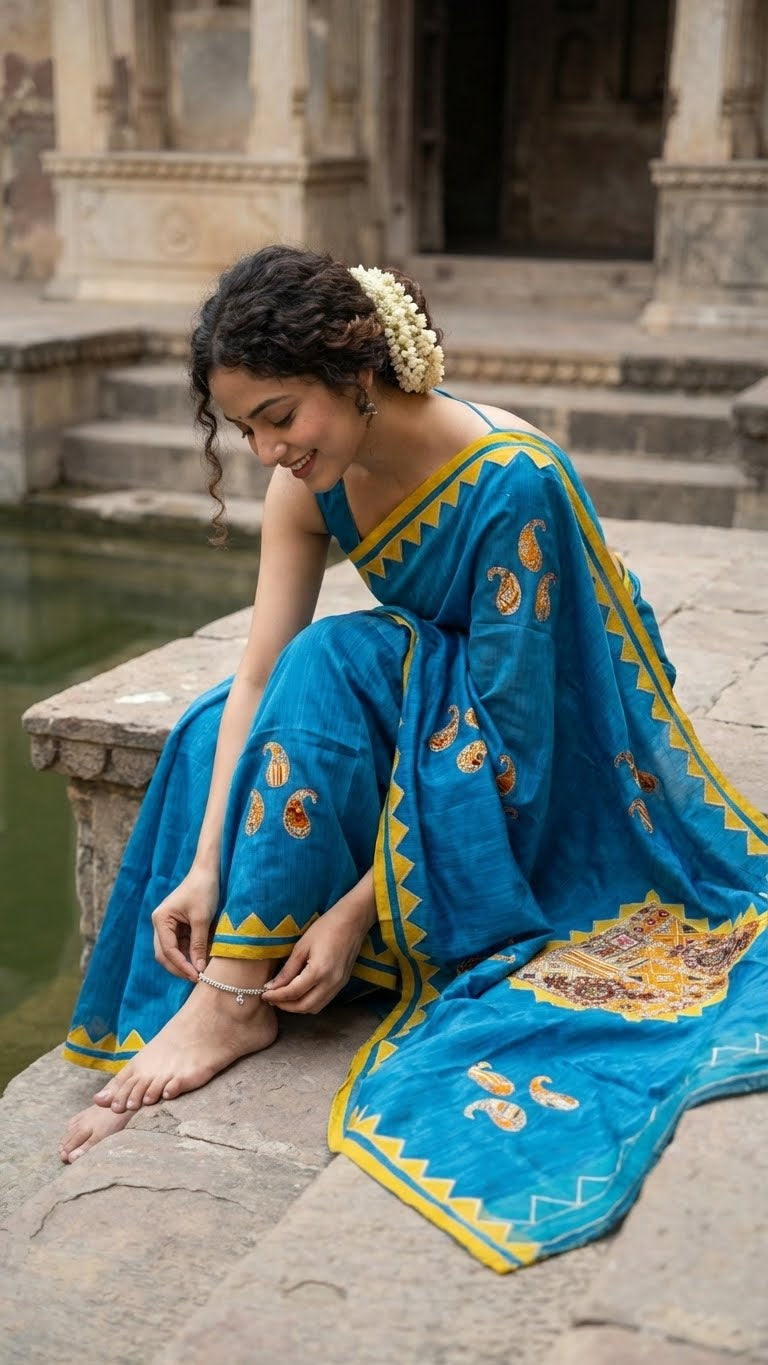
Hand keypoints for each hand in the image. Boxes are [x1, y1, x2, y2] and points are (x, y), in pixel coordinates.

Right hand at [151, 863, 219, 982]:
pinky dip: (191, 953)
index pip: (168, 950)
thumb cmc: (203, 890)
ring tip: (202, 972)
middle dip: (180, 968)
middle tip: (197, 979)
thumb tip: (199, 969)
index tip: (196, 976)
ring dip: (186, 962)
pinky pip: (182, 945)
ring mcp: (169, 926)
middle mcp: (161, 924)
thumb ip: (198, 944)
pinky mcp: (179, 926)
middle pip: (165, 954)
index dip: (181, 965)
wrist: (208, 871)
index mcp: (161, 920)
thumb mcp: (202, 919)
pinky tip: (203, 960)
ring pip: (173, 952)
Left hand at [263, 892, 374, 1014]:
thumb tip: (272, 986)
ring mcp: (339, 985)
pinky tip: (300, 993)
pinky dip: (309, 1002)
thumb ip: (287, 970)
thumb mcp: (302, 946)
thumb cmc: (325, 928)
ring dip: (298, 1007)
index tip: (263, 994)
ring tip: (283, 997)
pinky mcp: (342, 983)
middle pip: (304, 1006)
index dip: (276, 996)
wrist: (353, 921)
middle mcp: (331, 983)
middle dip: (285, 1006)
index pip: (293, 993)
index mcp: (319, 972)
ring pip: (315, 1007)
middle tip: (271, 998)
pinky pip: (324, 1001)